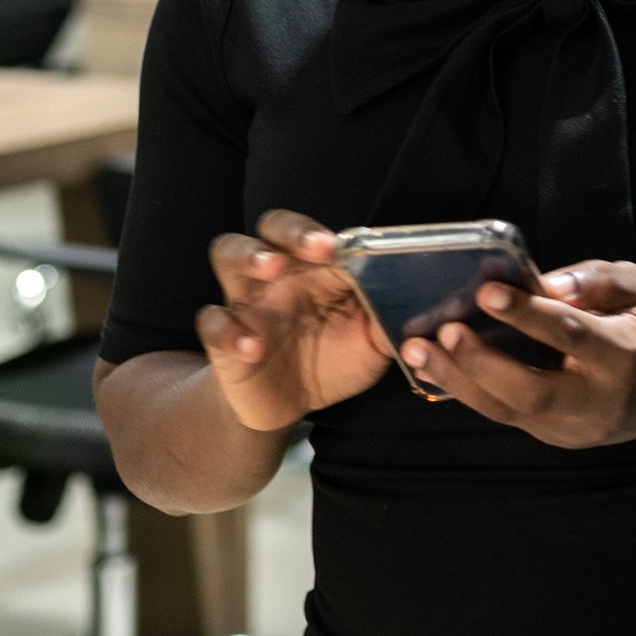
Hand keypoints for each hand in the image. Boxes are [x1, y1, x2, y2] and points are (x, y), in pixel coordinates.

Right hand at [195, 212, 391, 431]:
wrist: (288, 406)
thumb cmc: (332, 362)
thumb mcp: (369, 345)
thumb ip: (389, 322)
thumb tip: (423, 308)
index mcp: (317, 271)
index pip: (317, 235)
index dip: (328, 235)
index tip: (341, 246)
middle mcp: (278, 276)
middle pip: (271, 229)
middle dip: (290, 230)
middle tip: (314, 247)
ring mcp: (246, 302)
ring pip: (229, 254)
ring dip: (249, 255)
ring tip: (270, 269)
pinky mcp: (222, 338)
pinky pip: (212, 321)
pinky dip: (229, 331)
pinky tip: (252, 346)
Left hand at [402, 259, 635, 453]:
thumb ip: (595, 279)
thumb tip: (542, 280)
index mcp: (623, 355)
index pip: (570, 335)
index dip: (527, 314)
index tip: (487, 291)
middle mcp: (597, 399)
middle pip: (531, 391)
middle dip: (481, 362)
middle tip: (444, 331)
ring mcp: (574, 426)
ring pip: (509, 412)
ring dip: (459, 381)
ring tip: (419, 351)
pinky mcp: (556, 437)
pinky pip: (507, 415)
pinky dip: (469, 390)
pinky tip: (438, 367)